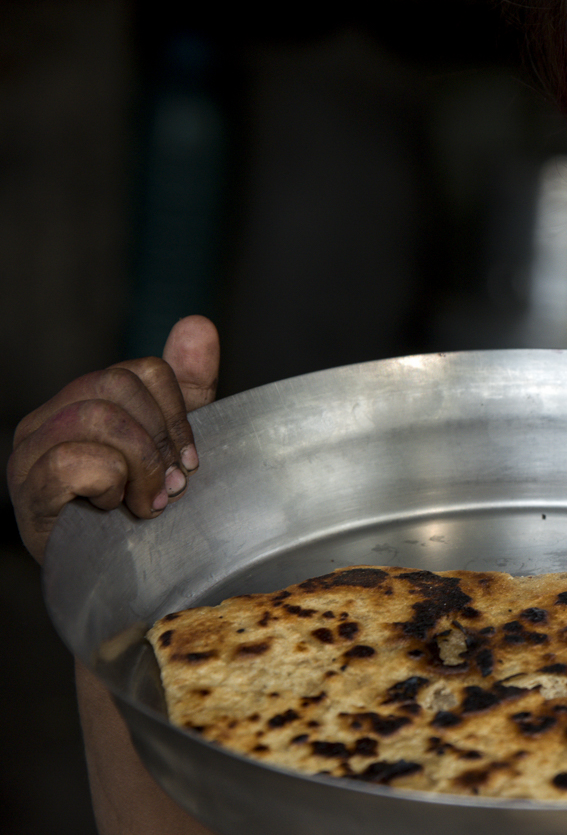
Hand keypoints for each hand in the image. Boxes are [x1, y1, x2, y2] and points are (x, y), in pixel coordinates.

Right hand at [7, 315, 219, 563]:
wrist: (117, 582)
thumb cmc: (140, 511)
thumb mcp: (171, 444)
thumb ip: (186, 388)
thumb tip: (198, 324)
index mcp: (85, 400)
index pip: (142, 371)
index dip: (179, 414)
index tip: (190, 461)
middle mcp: (50, 419)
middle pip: (117, 388)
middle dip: (160, 441)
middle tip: (172, 487)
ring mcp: (31, 454)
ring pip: (97, 419)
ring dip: (140, 467)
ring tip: (149, 503)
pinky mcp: (29, 492)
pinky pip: (73, 461)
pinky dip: (111, 484)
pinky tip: (115, 508)